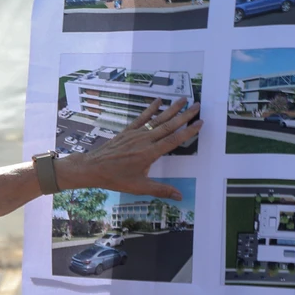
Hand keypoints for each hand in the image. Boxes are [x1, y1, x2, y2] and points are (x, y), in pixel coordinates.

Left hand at [57, 98, 201, 198]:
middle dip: (184, 115)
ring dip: (171, 109)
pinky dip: (151, 109)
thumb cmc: (116, 178)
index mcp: (150, 153)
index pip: (174, 140)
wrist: (93, 167)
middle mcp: (144, 140)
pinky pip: (142, 118)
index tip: (200, 122)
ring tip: (183, 99)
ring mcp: (136, 133)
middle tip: (197, 105)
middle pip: (169, 125)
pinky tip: (159, 101)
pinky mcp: (128, 131)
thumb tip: (180, 195)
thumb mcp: (139, 187)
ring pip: (157, 119)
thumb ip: (161, 190)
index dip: (188, 131)